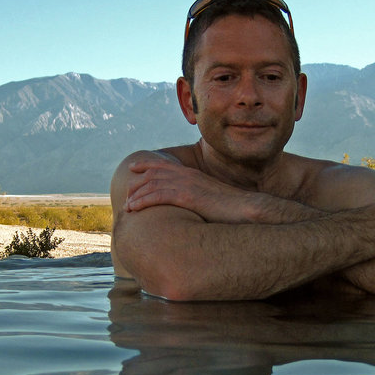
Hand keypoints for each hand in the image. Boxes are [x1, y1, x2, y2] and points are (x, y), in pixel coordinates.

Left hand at [124, 157, 263, 222]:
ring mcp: (188, 185)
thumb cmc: (233, 209)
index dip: (147, 165)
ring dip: (137, 195)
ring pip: (154, 184)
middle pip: (154, 173)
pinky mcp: (189, 196)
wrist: (247, 209)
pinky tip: (135, 209)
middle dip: (137, 183)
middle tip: (126, 196)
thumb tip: (194, 207)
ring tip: (127, 206)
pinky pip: (160, 195)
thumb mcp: (212, 199)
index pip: (165, 165)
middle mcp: (188, 176)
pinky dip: (144, 201)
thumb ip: (200, 198)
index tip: (133, 168)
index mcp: (193, 175)